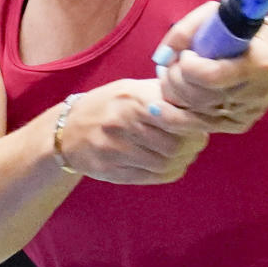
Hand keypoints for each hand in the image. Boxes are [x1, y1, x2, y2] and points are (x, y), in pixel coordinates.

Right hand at [57, 79, 209, 183]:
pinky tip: (172, 165)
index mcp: (132, 98)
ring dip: (183, 161)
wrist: (66, 130)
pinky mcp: (111, 171)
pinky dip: (170, 173)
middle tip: (197, 142)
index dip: (196, 124)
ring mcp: (114, 149)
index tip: (202, 125)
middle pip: (175, 144)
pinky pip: (152, 177)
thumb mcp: (132, 89)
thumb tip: (201, 102)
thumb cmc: (108, 105)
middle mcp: (122, 123)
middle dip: (193, 145)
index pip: (176, 116)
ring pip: (166, 164)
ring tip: (185, 153)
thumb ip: (162, 94)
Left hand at [153, 2, 267, 132]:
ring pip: (195, 113)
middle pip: (199, 97)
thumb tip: (162, 57)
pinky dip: (174, 116)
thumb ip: (185, 32)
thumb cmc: (239, 32)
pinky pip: (199, 127)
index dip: (188, 66)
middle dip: (174, 80)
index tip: (186, 54)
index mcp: (258, 64)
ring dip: (171, 96)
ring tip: (168, 80)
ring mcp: (248, 113)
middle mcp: (256, 94)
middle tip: (171, 66)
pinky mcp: (239, 125)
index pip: (211, 76)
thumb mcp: (215, 17)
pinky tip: (160, 107)